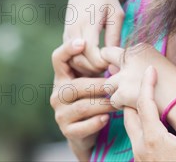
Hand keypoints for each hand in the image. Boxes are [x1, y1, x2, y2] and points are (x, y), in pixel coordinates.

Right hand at [50, 39, 115, 161]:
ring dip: (104, 104)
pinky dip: (96, 122)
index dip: (68, 49)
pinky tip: (107, 118)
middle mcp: (57, 95)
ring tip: (118, 102)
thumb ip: (98, 66)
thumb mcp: (93, 80)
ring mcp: (60, 114)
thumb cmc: (94, 97)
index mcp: (63, 78)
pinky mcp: (67, 131)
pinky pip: (82, 126)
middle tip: (117, 85)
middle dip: (99, 85)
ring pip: (83, 106)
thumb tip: (117, 54)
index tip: (83, 43)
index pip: (58, 59)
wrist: (86, 130)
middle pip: (76, 86)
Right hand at [64, 0, 124, 75]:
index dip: (101, 61)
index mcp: (86, 22)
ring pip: (73, 61)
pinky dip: (83, 65)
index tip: (114, 62)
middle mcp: (73, 30)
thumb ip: (114, 36)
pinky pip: (71, 58)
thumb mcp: (116, 15)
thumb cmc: (107, 0)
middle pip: (79, 59)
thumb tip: (114, 58)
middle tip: (112, 67)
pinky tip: (97, 63)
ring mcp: (67, 36)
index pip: (89, 50)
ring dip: (89, 69)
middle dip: (96, 68)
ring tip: (106, 65)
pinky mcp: (65, 40)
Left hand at [102, 44, 165, 108]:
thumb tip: (111, 68)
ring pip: (108, 83)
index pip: (117, 50)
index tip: (128, 72)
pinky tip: (134, 107)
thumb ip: (135, 65)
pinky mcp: (123, 92)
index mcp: (141, 47)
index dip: (120, 62)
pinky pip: (113, 100)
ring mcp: (126, 75)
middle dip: (112, 68)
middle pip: (107, 58)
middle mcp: (131, 57)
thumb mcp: (158, 65)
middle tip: (121, 82)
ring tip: (129, 98)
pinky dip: (121, 105)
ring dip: (116, 91)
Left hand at [124, 66, 175, 161]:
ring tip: (141, 98)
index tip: (150, 70)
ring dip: (134, 110)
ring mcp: (140, 155)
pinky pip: (137, 137)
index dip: (147, 85)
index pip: (144, 104)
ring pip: (130, 127)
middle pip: (128, 114)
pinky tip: (151, 123)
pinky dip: (140, 124)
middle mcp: (141, 145)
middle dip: (132, 96)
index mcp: (152, 138)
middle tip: (136, 80)